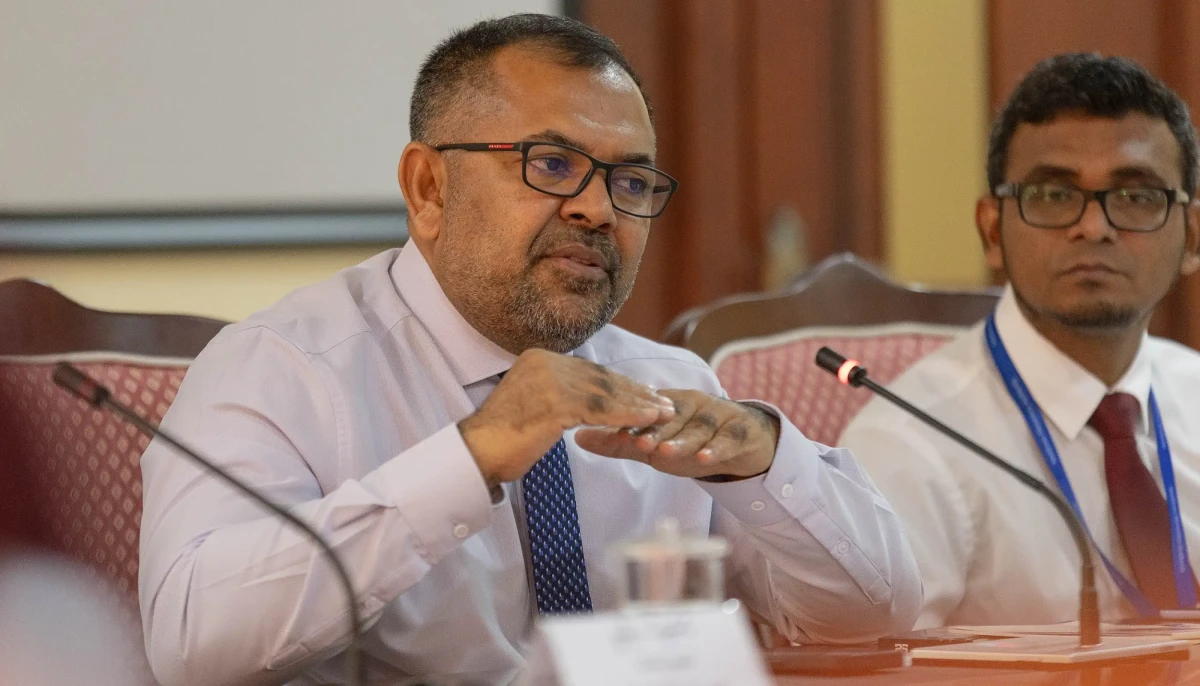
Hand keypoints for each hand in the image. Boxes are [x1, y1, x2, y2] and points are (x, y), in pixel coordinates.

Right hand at [459, 349, 675, 488]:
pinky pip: (600, 410)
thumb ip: (558, 391)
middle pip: (601, 378)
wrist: (478, 452)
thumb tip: (586, 396)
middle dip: (635, 392)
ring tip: (663, 414)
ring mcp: (550, 381)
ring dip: (638, 404)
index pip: (589, 370)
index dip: (621, 383)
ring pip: (605, 393)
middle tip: (663, 403)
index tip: (646, 392)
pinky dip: (626, 416)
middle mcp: (545, 362)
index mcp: (539, 358)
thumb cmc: (505, 437)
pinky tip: (645, 421)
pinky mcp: (556, 404)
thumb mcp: (533, 401)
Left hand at [574, 390, 779, 479]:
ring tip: (665, 451)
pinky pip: (728, 439)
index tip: (613, 432)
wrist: (743, 443)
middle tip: (638, 443)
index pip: (647, 408)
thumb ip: (619, 442)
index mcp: (668, 402)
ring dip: (683, 439)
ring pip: (699, 427)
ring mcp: (718, 416)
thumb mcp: (653, 445)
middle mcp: (693, 404)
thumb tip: (578, 436)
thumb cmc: (690, 440)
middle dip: (655, 430)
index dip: (632, 419)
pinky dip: (717, 449)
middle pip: (673, 415)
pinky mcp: (740, 431)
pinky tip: (704, 458)